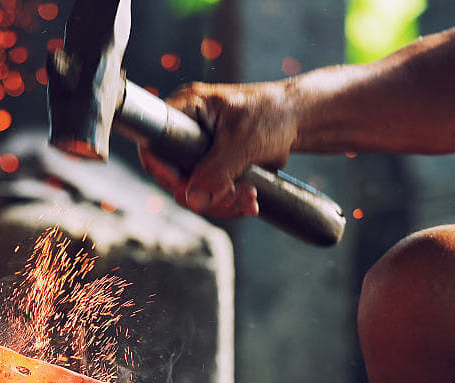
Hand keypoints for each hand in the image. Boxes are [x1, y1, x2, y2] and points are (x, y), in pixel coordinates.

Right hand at [137, 81, 297, 216]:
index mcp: (187, 108)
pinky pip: (211, 193)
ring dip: (221, 202)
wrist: (300, 119)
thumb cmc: (273, 114)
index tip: (185, 187)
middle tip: (235, 196)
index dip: (162, 170)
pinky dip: (229, 202)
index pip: (154, 143)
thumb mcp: (244, 141)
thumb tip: (193, 201)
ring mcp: (200, 150)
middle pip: (175, 175)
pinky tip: (250, 201)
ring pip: (194, 190)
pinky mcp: (215, 166)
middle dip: (205, 193)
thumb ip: (217, 171)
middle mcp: (188, 129)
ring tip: (250, 198)